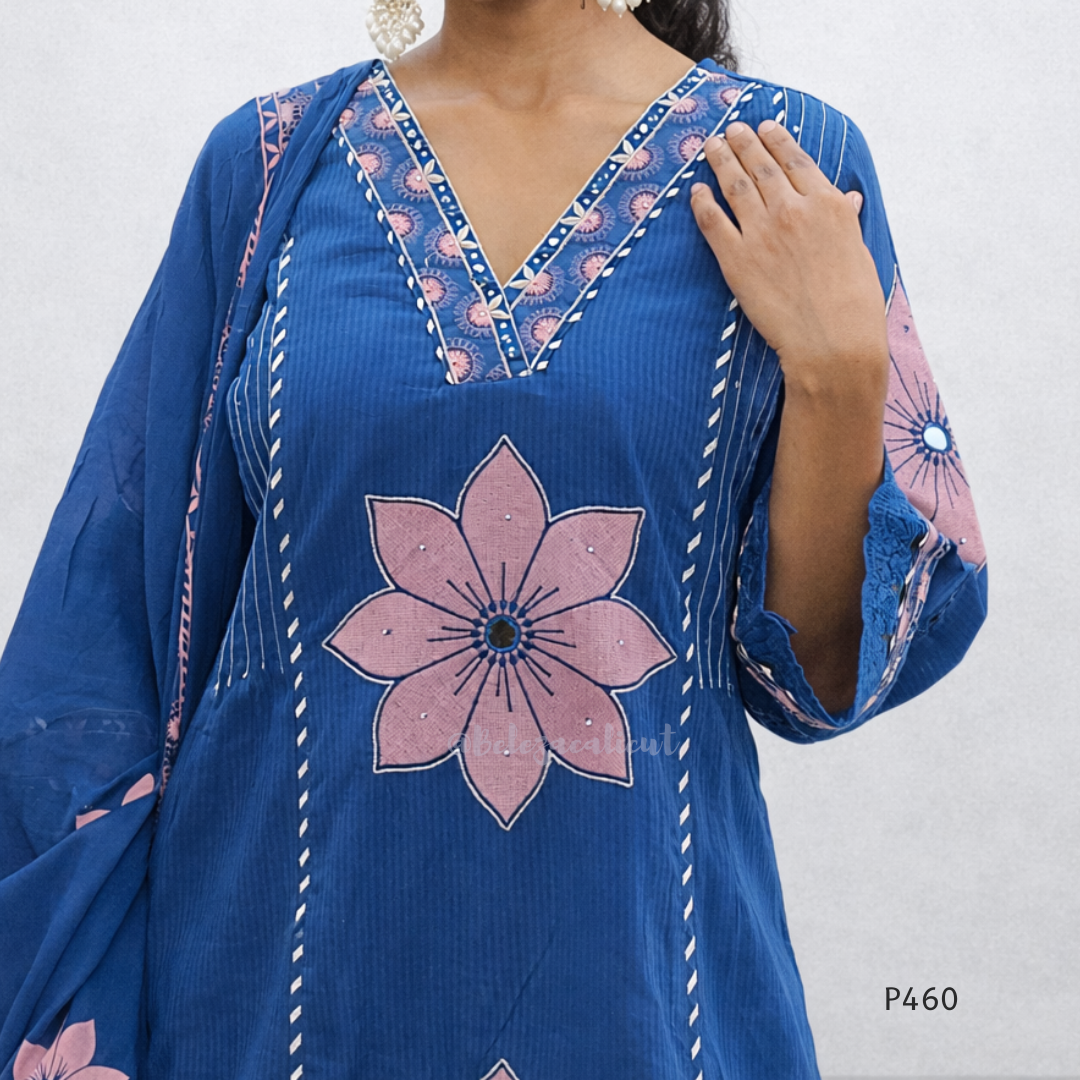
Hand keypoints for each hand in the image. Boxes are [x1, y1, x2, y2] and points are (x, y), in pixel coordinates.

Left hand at [690, 119, 887, 402]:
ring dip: (721, 161)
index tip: (765, 127)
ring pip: (734, 186)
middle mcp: (792, 209)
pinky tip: (695, 191)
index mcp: (827, 203)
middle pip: (760, 166)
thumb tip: (846, 198)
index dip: (776, 140)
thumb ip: (845, 219)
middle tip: (731, 130)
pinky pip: (712, 222)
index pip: (795, 160)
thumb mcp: (859, 250)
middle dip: (743, 143)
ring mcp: (762, 233)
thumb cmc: (854, 303)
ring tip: (711, 146)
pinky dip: (702, 202)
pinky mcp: (736, 260)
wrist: (832, 340)